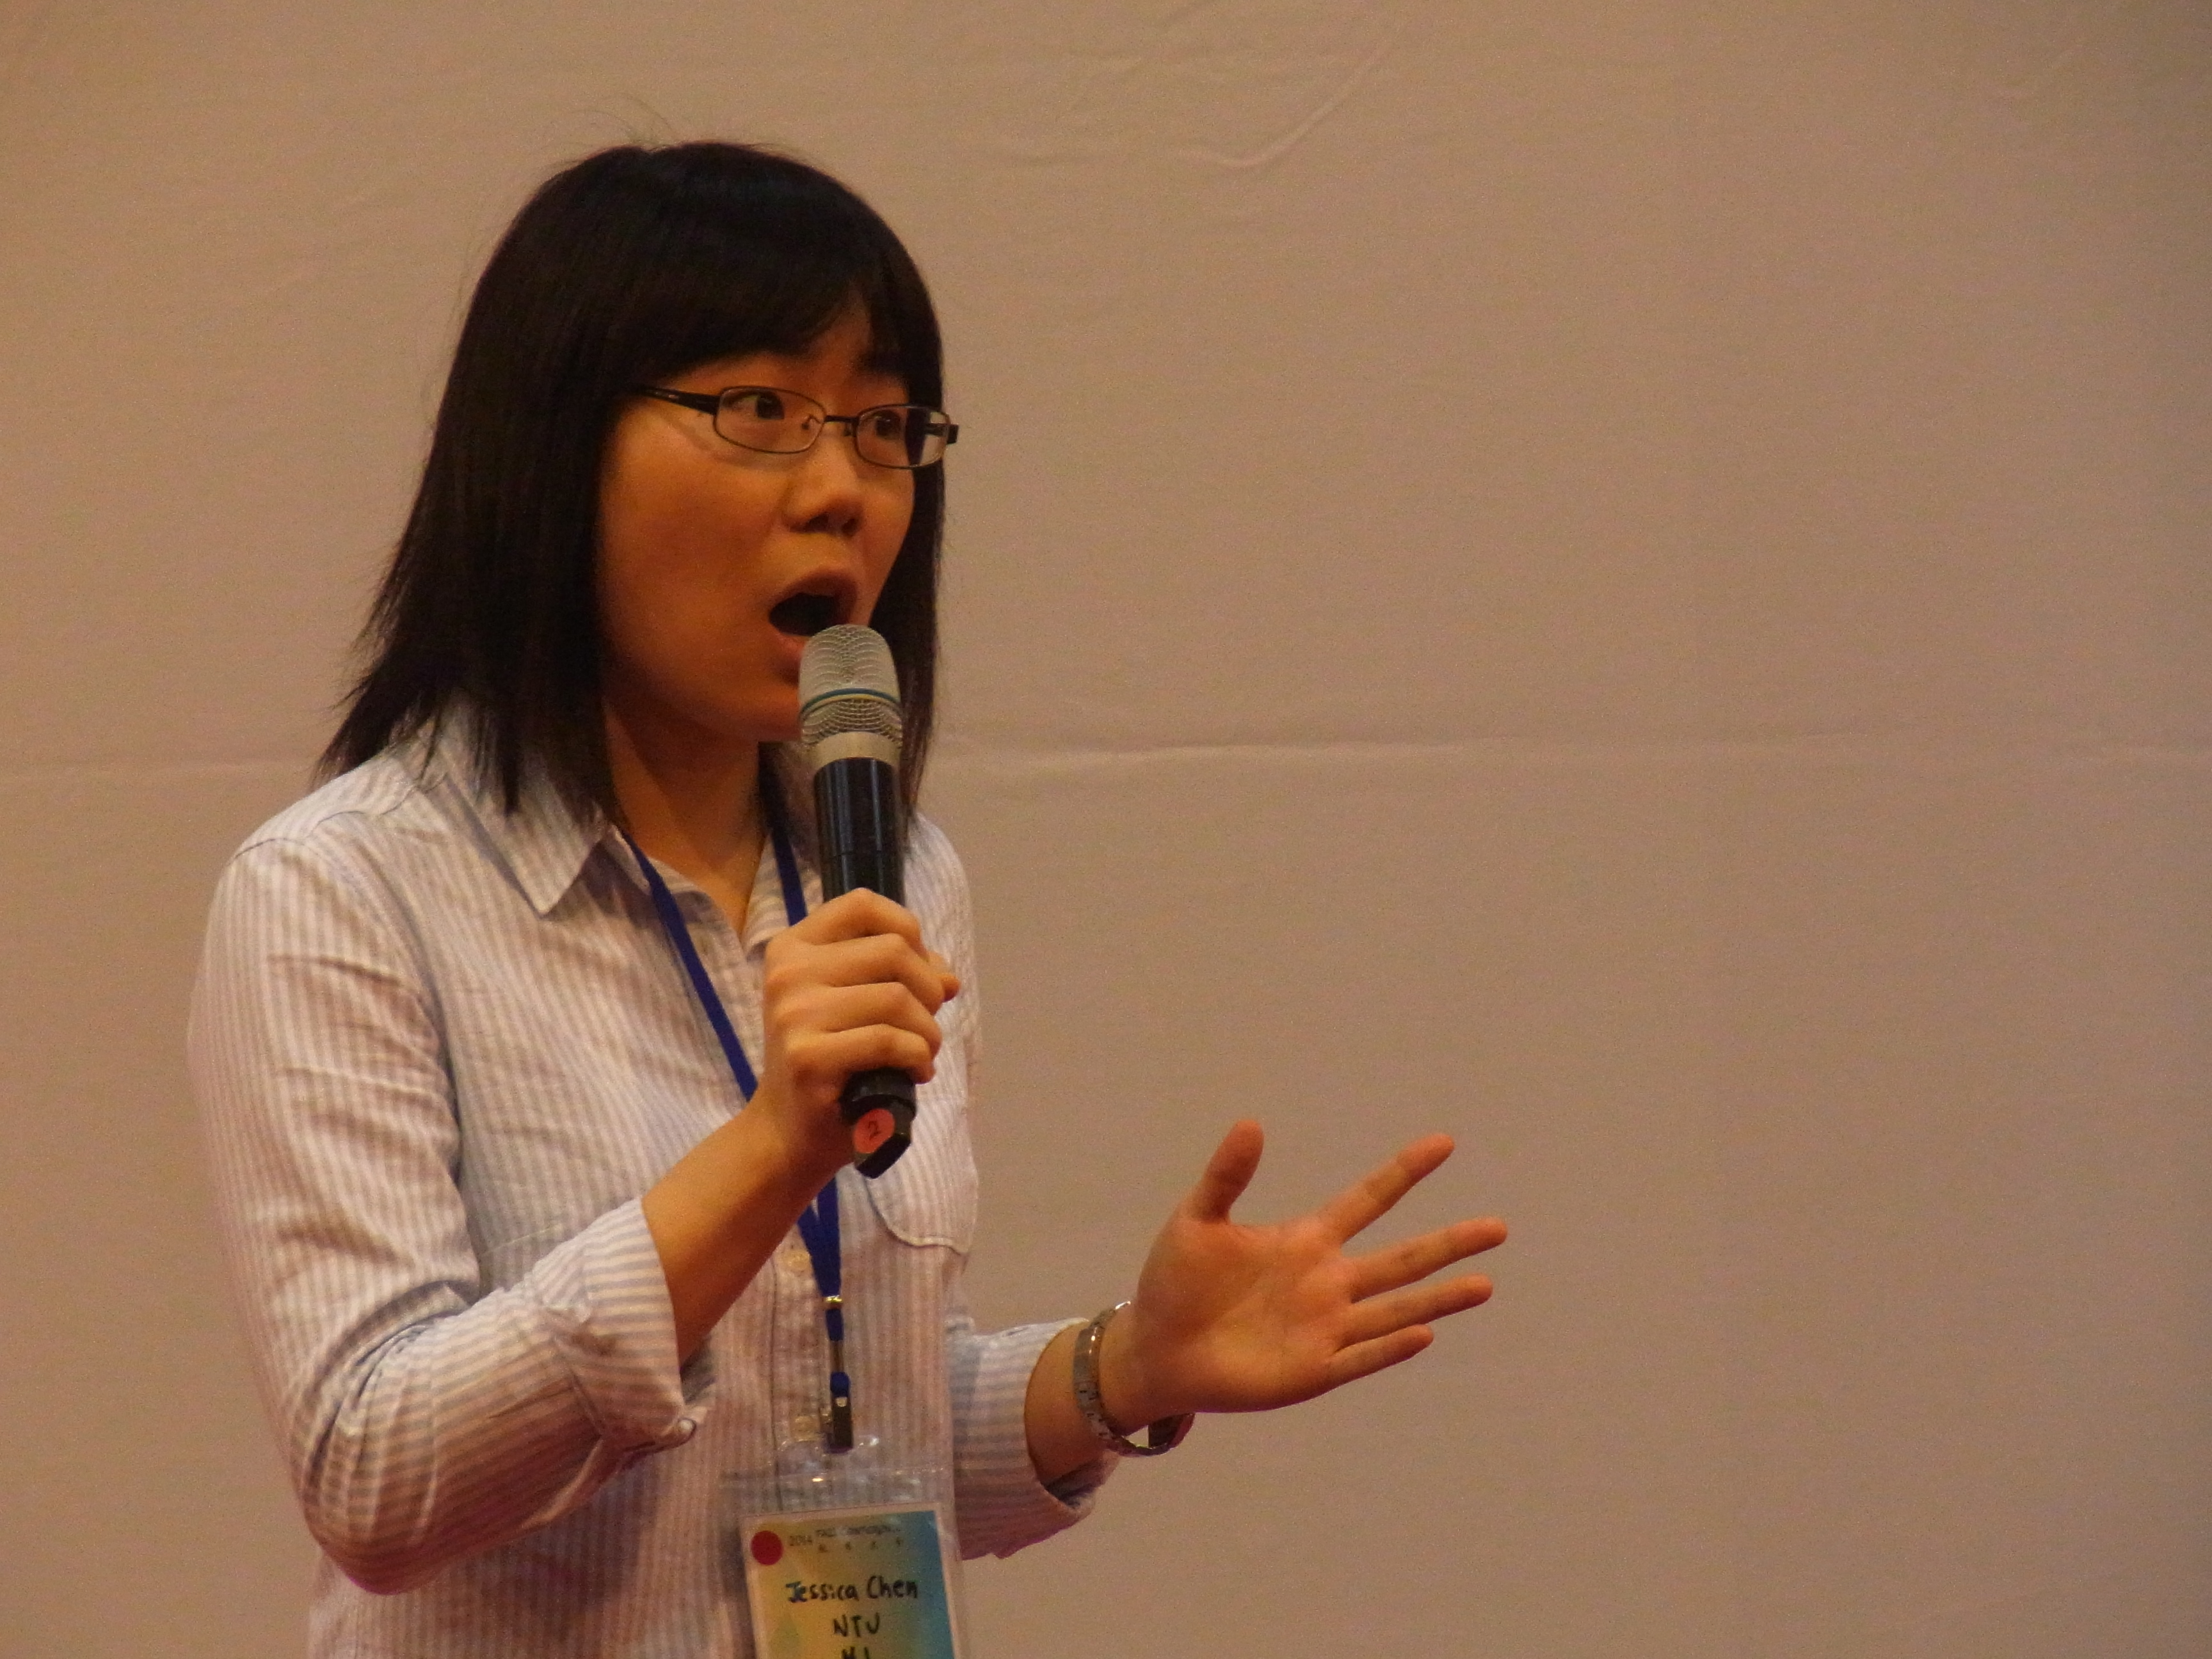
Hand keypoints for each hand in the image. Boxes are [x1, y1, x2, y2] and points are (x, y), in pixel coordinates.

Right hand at [751, 888, 959, 1177]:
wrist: (789, 1130)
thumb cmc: (830, 1060)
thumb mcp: (857, 1004)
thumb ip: (899, 976)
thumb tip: (948, 977)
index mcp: (794, 947)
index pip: (862, 904)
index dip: (907, 929)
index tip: (918, 969)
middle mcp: (788, 972)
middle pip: (893, 950)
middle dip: (929, 989)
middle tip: (925, 1025)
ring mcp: (794, 1014)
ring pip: (898, 997)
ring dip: (928, 1031)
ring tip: (922, 1053)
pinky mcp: (808, 1057)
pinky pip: (890, 1041)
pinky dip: (918, 1058)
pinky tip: (914, 1073)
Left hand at [1100, 1122, 1505, 1425]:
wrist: (1157, 1349)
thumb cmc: (1175, 1282)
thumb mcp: (1197, 1219)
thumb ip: (1226, 1176)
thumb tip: (1252, 1122)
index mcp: (1306, 1241)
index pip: (1367, 1199)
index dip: (1404, 1173)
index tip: (1443, 1143)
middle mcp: (1328, 1283)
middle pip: (1401, 1259)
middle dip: (1448, 1243)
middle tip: (1498, 1227)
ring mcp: (1326, 1329)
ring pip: (1395, 1309)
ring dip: (1438, 1299)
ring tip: (1485, 1284)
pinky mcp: (1313, 1371)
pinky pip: (1360, 1357)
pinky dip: (1390, 1346)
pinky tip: (1424, 1332)